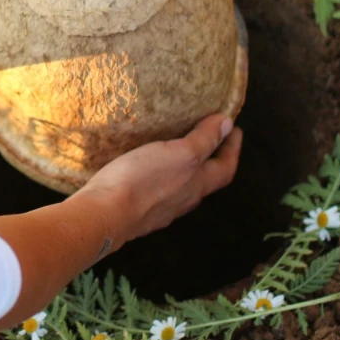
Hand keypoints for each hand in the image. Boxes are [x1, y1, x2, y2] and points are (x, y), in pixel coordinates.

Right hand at [71, 114, 241, 255]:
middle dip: (210, 159)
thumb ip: (204, 140)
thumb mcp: (179, 154)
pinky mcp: (138, 212)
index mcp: (197, 186)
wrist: (105, 214)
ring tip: (175, 151)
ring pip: (181, 188)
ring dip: (184, 170)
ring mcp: (160, 210)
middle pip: (205, 180)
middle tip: (208, 137)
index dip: (232, 148)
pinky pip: (157, 192)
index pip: (225, 168)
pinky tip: (146, 170)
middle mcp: (183, 201)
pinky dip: (160, 178)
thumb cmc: (143, 180)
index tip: (234, 128)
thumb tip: (228, 125)